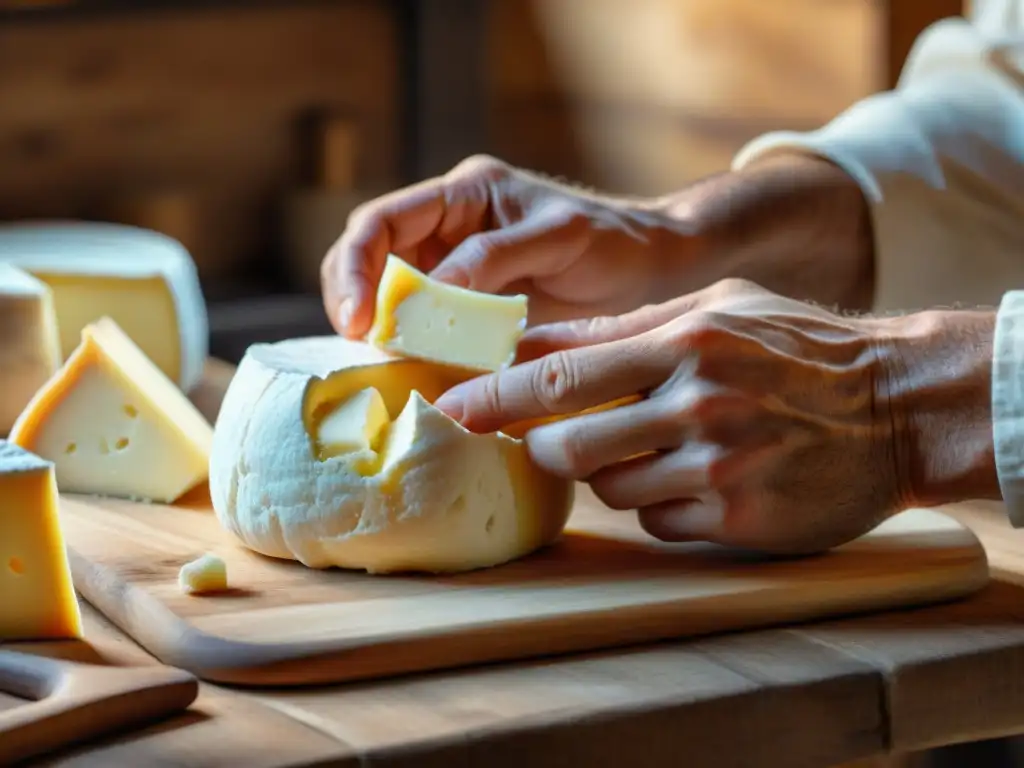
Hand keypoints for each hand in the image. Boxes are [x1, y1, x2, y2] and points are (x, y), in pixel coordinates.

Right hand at [320, 155, 676, 335]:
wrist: (653, 268)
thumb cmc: (614, 240)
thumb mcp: (559, 237)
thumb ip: (494, 257)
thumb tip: (429, 291)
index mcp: (463, 193)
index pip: (380, 220)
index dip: (355, 266)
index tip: (360, 320)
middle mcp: (449, 225)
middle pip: (369, 256)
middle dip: (354, 299)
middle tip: (368, 347)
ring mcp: (457, 266)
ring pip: (390, 294)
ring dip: (382, 327)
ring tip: (390, 361)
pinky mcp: (471, 306)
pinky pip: (425, 324)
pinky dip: (415, 346)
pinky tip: (419, 369)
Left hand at [434, 278, 905, 553]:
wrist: (897, 405)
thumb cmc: (797, 347)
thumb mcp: (718, 308)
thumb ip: (627, 326)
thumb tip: (537, 339)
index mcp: (684, 342)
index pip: (560, 375)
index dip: (493, 396)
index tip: (446, 408)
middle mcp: (698, 406)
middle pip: (569, 445)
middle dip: (547, 446)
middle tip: (556, 436)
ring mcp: (719, 469)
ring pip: (610, 488)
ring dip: (612, 471)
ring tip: (657, 444)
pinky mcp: (739, 521)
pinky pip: (656, 521)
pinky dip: (659, 503)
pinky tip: (698, 477)